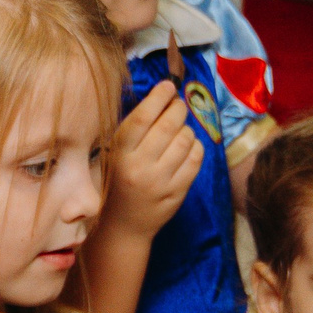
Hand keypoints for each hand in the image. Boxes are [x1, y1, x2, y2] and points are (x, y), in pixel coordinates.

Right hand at [106, 82, 201, 237]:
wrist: (124, 226)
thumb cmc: (119, 182)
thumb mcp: (116, 156)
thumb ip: (135, 131)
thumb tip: (163, 97)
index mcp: (120, 154)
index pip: (141, 118)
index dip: (157, 97)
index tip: (167, 86)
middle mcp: (139, 167)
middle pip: (167, 126)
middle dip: (177, 108)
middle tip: (178, 104)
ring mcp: (160, 181)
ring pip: (185, 140)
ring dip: (187, 128)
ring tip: (181, 129)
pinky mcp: (178, 192)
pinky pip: (195, 159)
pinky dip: (196, 146)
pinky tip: (189, 146)